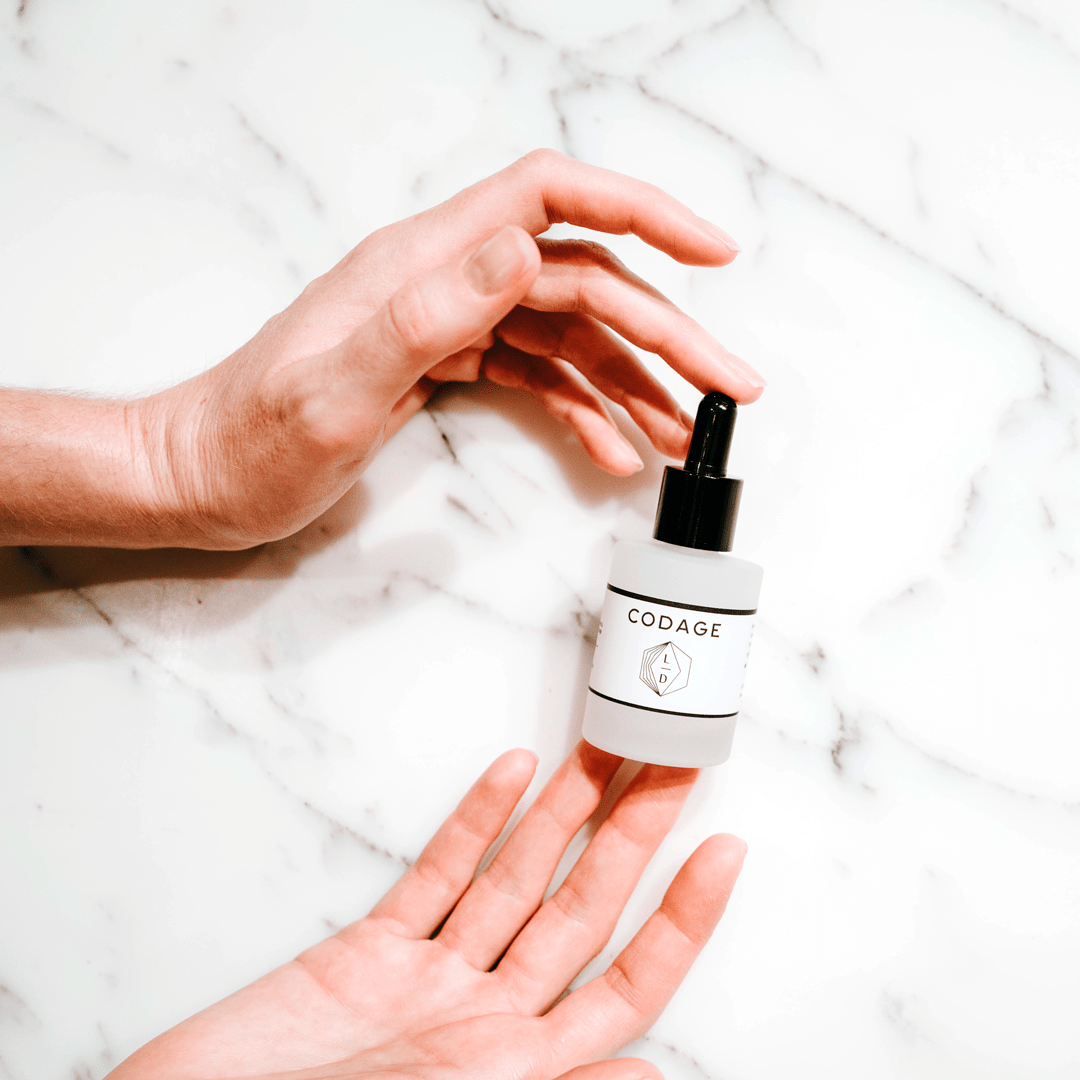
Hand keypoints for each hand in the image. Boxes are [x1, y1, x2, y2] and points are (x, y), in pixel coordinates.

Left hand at [1, 149, 763, 548]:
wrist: (204, 477)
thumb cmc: (253, 440)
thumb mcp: (333, 388)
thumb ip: (425, 315)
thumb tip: (517, 248)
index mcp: (422, 264)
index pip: (549, 199)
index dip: (638, 211)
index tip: (710, 255)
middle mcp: (444, 281)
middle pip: (581, 280)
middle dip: (663, 331)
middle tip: (726, 388)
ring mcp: (447, 323)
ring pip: (568, 334)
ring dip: (634, 380)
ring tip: (685, 434)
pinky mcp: (444, 364)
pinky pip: (535, 373)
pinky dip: (583, 407)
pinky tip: (614, 446)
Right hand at [107, 741, 745, 1079]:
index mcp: (517, 1073)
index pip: (627, 985)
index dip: (682, 921)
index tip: (723, 853)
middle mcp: (484, 1020)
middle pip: (579, 912)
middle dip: (633, 838)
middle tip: (674, 767)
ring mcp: (427, 980)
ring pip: (513, 880)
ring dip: (561, 814)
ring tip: (605, 752)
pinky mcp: (365, 952)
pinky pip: (434, 878)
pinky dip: (472, 823)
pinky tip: (509, 774)